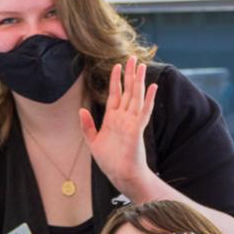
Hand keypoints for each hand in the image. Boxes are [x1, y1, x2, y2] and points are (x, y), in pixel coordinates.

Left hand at [79, 56, 157, 193]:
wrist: (120, 175)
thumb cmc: (110, 162)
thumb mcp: (93, 142)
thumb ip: (87, 126)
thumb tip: (81, 109)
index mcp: (112, 119)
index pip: (115, 94)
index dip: (116, 80)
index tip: (117, 65)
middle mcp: (123, 118)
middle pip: (128, 91)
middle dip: (130, 75)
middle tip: (133, 58)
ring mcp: (132, 123)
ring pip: (136, 97)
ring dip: (139, 82)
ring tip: (142, 66)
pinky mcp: (137, 130)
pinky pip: (144, 112)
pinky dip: (148, 99)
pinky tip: (152, 87)